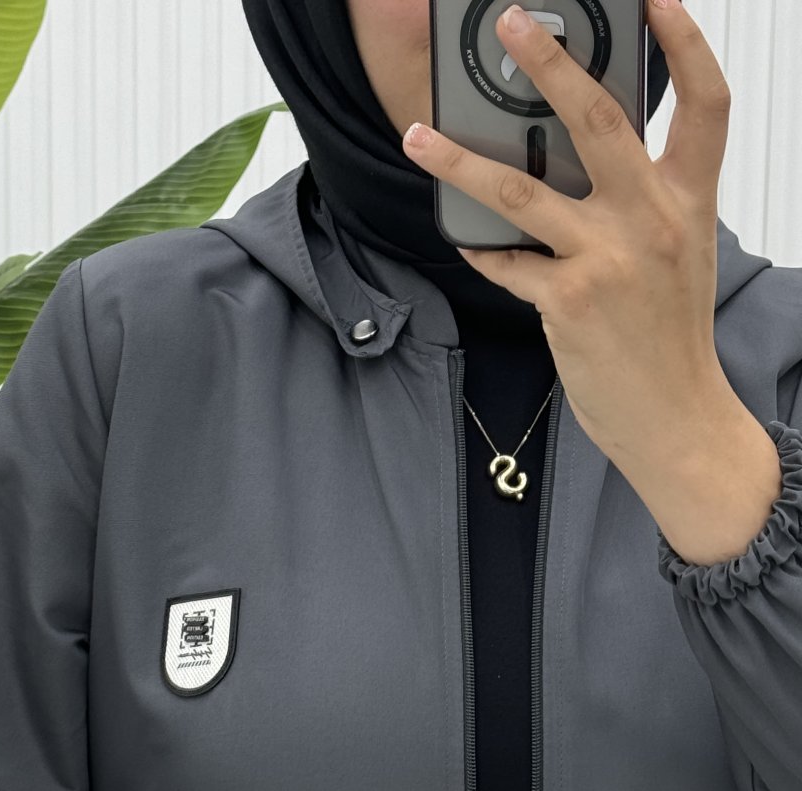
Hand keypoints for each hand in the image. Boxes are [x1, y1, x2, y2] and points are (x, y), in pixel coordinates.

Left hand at [400, 0, 733, 471]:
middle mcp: (651, 219)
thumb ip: (647, 202)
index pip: (704, 103)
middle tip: (512, 24)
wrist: (676, 416)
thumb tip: (588, 163)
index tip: (654, 0)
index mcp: (688, 200)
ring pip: (521, 190)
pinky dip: (481, 250)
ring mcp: (608, 258)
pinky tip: (463, 238)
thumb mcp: (680, 255)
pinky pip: (507, 262)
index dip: (684, 42)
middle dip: (550, 64)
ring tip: (418, 137)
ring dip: (460, 161)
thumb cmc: (671, 340)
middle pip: (599, 119)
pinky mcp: (569, 300)